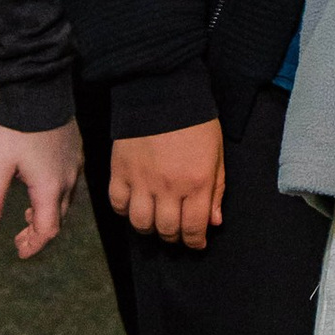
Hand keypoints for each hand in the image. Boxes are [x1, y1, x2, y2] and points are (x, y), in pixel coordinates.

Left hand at [0, 119, 81, 257]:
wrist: (41, 92)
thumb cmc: (16, 130)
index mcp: (48, 188)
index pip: (47, 229)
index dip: (34, 245)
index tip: (20, 252)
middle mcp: (67, 181)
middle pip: (57, 218)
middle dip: (38, 233)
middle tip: (19, 239)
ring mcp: (74, 166)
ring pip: (64, 202)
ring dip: (46, 214)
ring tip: (25, 215)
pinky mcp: (75, 153)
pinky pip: (68, 184)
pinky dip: (53, 196)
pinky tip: (38, 187)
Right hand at [110, 123, 226, 246]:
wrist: (162, 92)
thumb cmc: (195, 123)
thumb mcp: (217, 154)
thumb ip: (216, 190)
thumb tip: (214, 222)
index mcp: (196, 182)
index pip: (193, 228)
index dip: (195, 242)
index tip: (196, 243)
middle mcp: (168, 187)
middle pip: (167, 230)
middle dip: (174, 237)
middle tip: (176, 232)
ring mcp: (142, 180)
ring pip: (141, 223)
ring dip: (149, 229)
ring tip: (155, 222)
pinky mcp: (120, 171)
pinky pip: (118, 204)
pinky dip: (125, 211)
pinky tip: (134, 205)